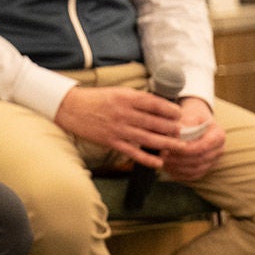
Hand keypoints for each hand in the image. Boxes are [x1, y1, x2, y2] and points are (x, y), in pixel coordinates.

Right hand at [53, 85, 184, 169]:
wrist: (70, 108)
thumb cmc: (95, 99)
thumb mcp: (117, 92)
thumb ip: (136, 98)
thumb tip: (158, 104)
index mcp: (126, 98)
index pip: (154, 104)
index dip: (169, 110)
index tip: (179, 114)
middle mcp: (124, 113)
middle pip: (154, 122)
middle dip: (172, 128)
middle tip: (183, 132)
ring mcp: (118, 129)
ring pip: (148, 138)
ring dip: (166, 143)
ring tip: (180, 147)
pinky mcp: (112, 142)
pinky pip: (133, 152)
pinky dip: (147, 159)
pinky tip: (159, 162)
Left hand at [160, 97, 224, 179]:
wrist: (197, 121)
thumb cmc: (192, 116)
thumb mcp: (191, 114)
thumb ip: (186, 122)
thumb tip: (180, 131)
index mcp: (218, 135)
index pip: (203, 146)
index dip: (186, 149)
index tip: (170, 147)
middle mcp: (219, 150)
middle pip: (199, 160)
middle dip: (179, 159)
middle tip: (162, 155)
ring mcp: (213, 161)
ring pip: (196, 170)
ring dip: (178, 168)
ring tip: (163, 161)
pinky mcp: (205, 168)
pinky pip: (193, 175)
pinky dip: (180, 174)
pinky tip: (168, 168)